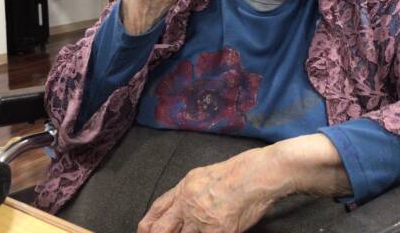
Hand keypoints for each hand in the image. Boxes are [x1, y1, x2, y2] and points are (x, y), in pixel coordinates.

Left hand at [137, 147, 291, 232]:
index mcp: (185, 187)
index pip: (159, 208)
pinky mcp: (216, 232)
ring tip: (193, 231)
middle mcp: (188, 203)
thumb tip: (186, 206)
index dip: (148, 223)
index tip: (144, 230)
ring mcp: (200, 219)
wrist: (255, 175)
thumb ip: (192, 191)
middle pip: (161, 228)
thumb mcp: (206, 175)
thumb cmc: (239, 172)